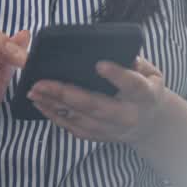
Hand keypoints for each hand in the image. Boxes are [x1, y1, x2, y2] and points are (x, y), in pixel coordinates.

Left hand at [26, 56, 167, 144]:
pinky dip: (55, 116)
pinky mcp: (99, 136)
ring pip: (79, 119)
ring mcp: (112, 130)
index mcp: (145, 96)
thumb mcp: (151, 72)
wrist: (152, 125)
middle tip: (41, 82)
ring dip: (53, 105)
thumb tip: (112, 49)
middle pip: (95, 105)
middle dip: (66, 94)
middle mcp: (128, 116)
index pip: (132, 85)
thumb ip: (135, 61)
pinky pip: (74, 128)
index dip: (116, 76)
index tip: (99, 64)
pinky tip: (40, 104)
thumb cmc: (147, 89)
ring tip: (34, 91)